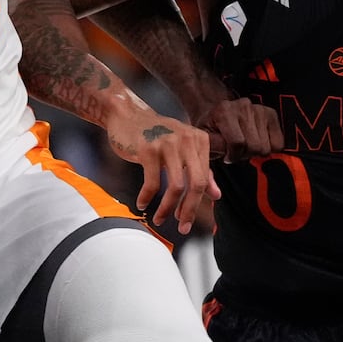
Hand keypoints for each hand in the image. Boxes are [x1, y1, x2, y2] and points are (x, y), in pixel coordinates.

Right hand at [105, 111, 219, 234]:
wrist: (126, 114)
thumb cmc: (155, 133)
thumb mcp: (182, 148)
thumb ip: (200, 169)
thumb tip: (216, 195)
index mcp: (199, 140)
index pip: (203, 179)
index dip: (196, 203)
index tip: (185, 217)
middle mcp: (186, 140)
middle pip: (195, 184)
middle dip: (188, 210)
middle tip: (182, 227)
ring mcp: (167, 144)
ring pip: (175, 187)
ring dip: (167, 208)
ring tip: (159, 219)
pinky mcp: (148, 149)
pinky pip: (152, 182)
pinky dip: (147, 197)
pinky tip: (142, 203)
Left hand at [194, 98, 283, 161]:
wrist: (217, 111)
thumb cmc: (211, 128)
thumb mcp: (203, 139)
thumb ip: (211, 148)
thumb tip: (221, 163)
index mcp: (224, 112)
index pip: (238, 143)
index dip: (233, 156)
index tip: (227, 156)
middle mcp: (243, 106)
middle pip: (254, 146)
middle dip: (244, 154)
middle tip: (236, 150)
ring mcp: (259, 109)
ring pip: (267, 146)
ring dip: (255, 151)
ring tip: (245, 145)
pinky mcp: (270, 114)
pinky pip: (278, 143)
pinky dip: (269, 147)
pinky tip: (256, 141)